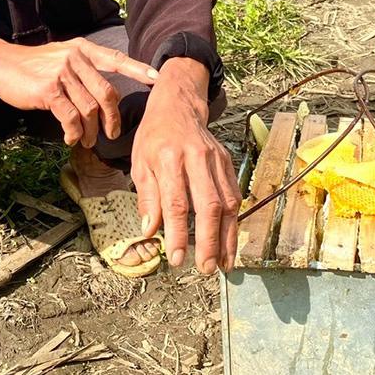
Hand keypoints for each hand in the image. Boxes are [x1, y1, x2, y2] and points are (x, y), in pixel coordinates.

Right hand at [0, 34, 157, 147]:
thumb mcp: (60, 56)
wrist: (0, 65)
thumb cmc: (31, 66)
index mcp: (82, 50)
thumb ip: (82, 69)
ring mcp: (63, 74)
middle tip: (111, 133)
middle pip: (107, 93)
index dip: (137, 70)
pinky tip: (71, 139)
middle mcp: (76, 59)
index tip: (156, 78)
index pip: (116, 59)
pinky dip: (74, 133)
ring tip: (86, 141)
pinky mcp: (49, 90)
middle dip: (113, 118)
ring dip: (90, 131)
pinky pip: (71, 117)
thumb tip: (104, 96)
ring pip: (90, 109)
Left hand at [130, 58, 239, 274]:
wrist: (178, 106)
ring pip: (227, 203)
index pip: (176, 203)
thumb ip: (147, 198)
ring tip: (224, 263)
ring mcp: (216, 160)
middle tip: (207, 268)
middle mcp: (197, 158)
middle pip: (208, 205)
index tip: (177, 259)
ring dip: (227, 237)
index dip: (178, 234)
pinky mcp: (228, 162)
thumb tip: (151, 231)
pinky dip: (233, 221)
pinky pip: (234, 195)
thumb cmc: (154, 137)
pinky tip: (230, 241)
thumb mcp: (140, 163)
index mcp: (169, 158)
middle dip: (209, 241)